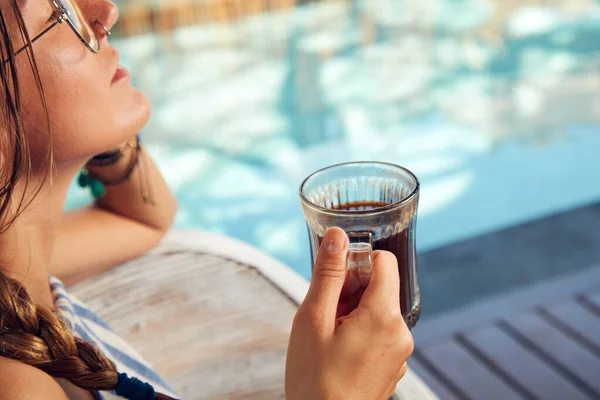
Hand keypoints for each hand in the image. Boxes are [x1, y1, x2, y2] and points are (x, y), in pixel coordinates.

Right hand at [286, 227, 413, 399]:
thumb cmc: (315, 380)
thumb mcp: (313, 319)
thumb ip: (327, 274)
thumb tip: (338, 235)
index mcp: (384, 316)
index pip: (384, 262)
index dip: (357, 262)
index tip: (334, 279)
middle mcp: (401, 333)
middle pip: (380, 287)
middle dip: (351, 291)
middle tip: (325, 314)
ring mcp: (400, 352)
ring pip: (378, 310)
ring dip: (353, 312)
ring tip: (329, 336)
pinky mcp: (393, 366)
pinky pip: (380, 333)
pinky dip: (360, 332)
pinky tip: (339, 351)